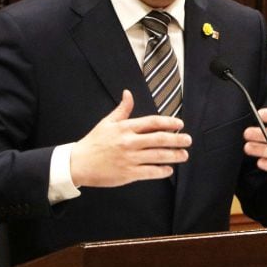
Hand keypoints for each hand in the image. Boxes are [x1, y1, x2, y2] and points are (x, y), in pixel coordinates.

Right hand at [70, 90, 191, 186]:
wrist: (78, 163)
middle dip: (177, 139)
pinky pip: (150, 172)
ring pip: (158, 156)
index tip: (180, 124)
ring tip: (184, 155)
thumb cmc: (94, 142)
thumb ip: (122, 109)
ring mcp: (129, 158)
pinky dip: (162, 171)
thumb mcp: (107, 122)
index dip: (168, 122)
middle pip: (159, 139)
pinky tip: (169, 169)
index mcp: (125, 128)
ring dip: (174, 155)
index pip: (152, 122)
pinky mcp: (128, 174)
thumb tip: (128, 93)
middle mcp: (129, 142)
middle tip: (188, 140)